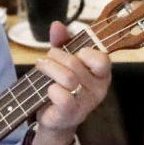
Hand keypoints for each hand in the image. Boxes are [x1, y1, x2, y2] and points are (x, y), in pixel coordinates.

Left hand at [29, 22, 111, 144]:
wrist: (55, 119)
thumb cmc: (62, 86)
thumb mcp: (63, 61)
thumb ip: (63, 43)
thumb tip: (57, 25)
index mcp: (101, 74)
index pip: (101, 58)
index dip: (83, 52)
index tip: (72, 54)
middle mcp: (99, 89)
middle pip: (75, 63)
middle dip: (55, 57)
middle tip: (45, 60)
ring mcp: (86, 103)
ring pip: (67, 78)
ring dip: (49, 69)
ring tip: (41, 69)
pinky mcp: (71, 114)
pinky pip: (62, 96)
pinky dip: (51, 89)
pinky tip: (47, 89)